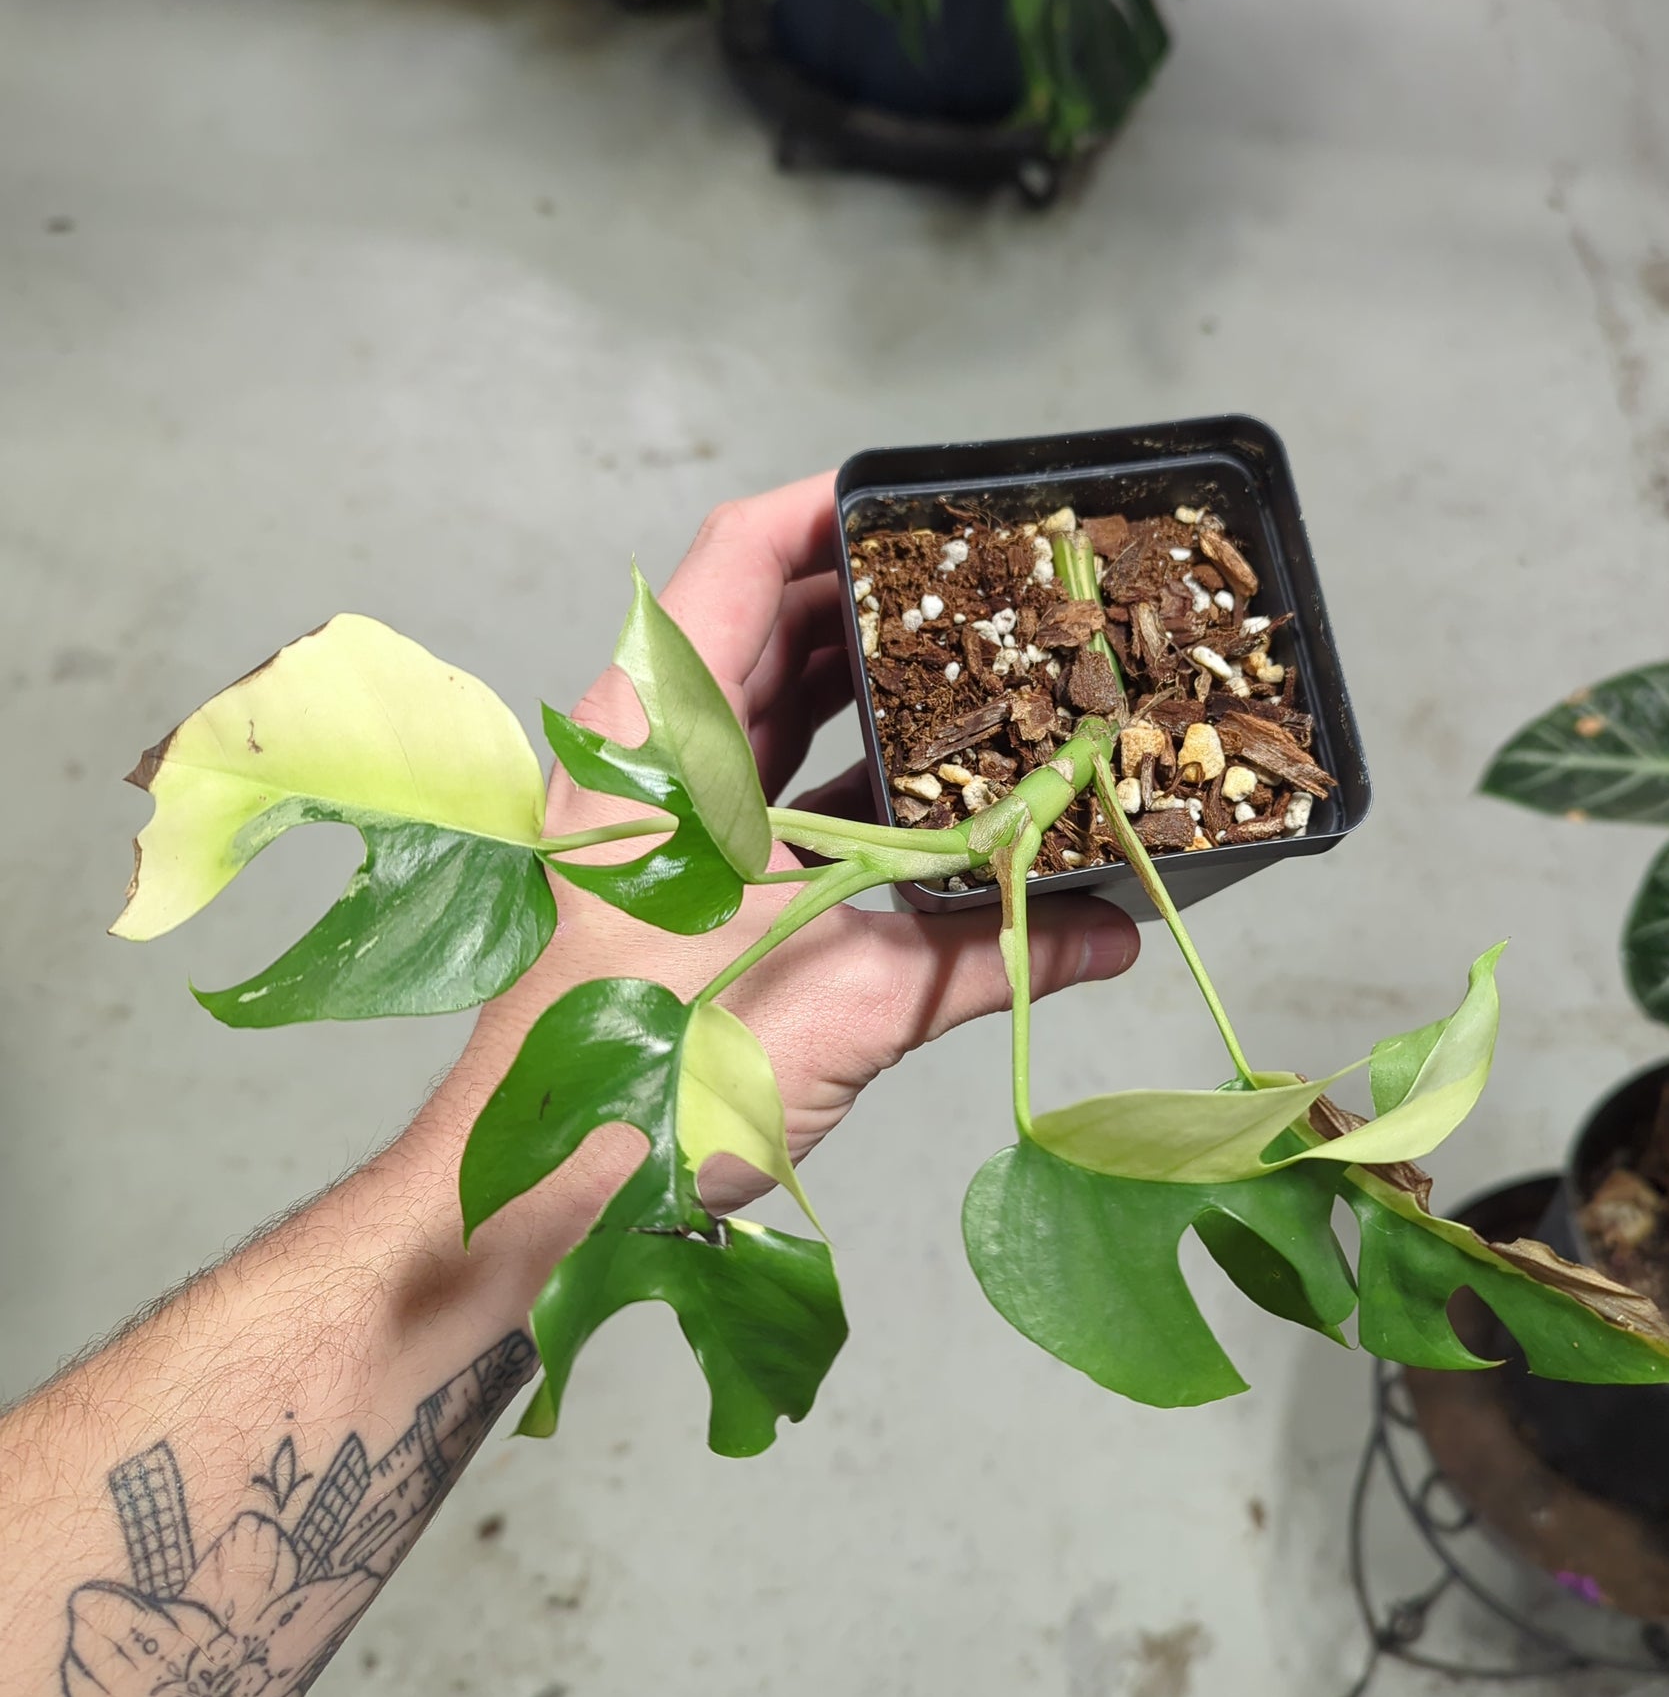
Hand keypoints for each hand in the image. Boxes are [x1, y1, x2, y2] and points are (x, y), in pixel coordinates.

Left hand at [431, 472, 1136, 1257]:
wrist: (536, 1196)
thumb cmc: (644, 1082)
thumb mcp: (841, 1001)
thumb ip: (980, 954)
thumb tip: (1105, 936)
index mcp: (659, 743)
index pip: (737, 561)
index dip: (831, 508)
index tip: (932, 500)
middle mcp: (650, 761)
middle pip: (768, 626)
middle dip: (884, 604)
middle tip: (995, 595)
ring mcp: (659, 820)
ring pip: (775, 712)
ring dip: (874, 695)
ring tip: (987, 680)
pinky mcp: (678, 882)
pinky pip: (775, 796)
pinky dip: (853, 785)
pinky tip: (942, 806)